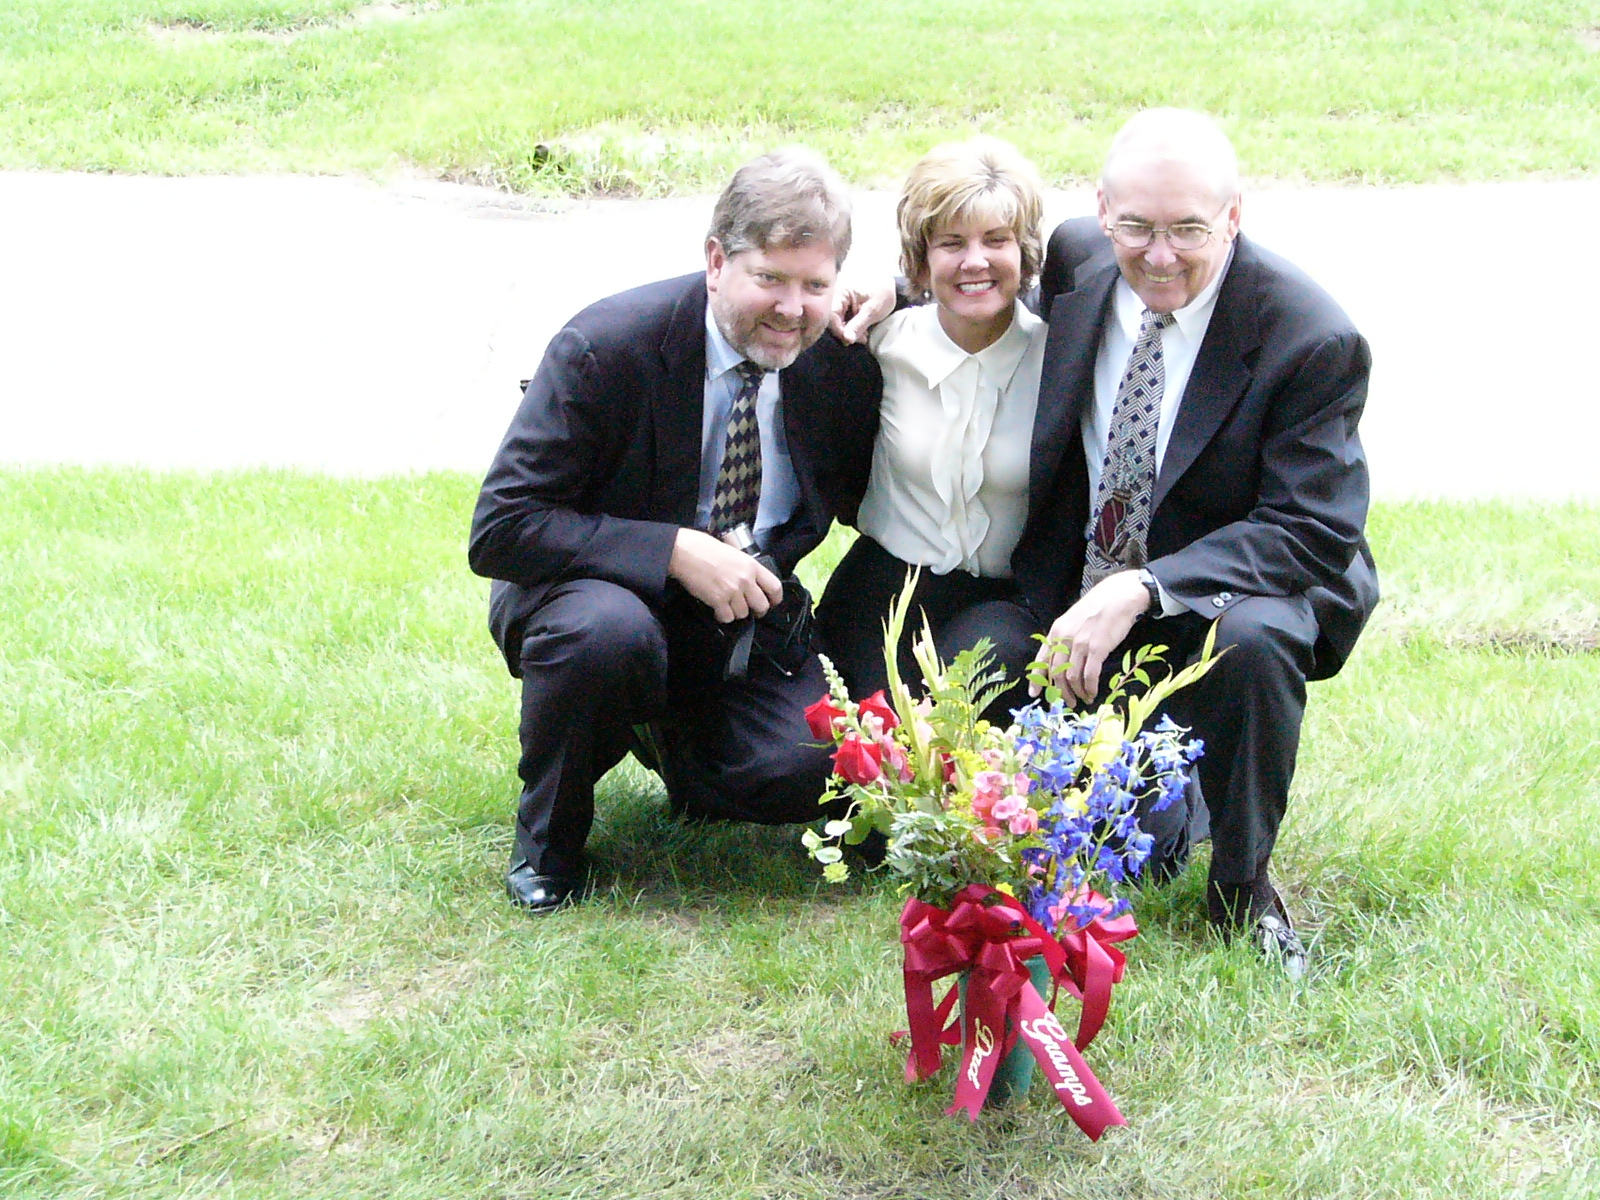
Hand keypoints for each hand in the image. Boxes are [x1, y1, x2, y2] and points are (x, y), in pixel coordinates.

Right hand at [668, 529, 782, 621]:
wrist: (684, 552)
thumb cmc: (704, 548)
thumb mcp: (733, 553)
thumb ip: (745, 568)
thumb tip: (750, 582)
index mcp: (751, 565)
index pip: (775, 587)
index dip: (775, 599)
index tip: (771, 602)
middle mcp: (745, 579)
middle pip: (762, 605)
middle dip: (757, 610)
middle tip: (749, 609)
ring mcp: (732, 591)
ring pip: (743, 614)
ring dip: (736, 612)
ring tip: (727, 605)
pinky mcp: (717, 600)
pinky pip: (727, 617)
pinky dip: (722, 616)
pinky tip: (717, 609)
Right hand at [829, 277, 896, 343]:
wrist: (890, 284)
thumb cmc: (882, 293)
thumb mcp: (872, 311)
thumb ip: (858, 325)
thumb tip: (847, 339)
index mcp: (841, 292)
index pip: (831, 315)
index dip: (838, 330)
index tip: (849, 341)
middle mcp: (836, 295)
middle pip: (832, 319)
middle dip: (845, 333)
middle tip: (860, 339)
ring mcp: (839, 300)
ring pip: (837, 321)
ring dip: (848, 331)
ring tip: (863, 336)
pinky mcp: (843, 304)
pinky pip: (842, 318)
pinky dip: (850, 326)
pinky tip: (861, 330)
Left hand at [1031, 570, 1151, 704]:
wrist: (1118, 596)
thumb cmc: (1097, 607)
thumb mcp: (1072, 620)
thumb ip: (1064, 638)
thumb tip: (1061, 661)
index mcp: (1056, 632)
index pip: (1042, 660)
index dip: (1037, 680)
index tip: (1035, 694)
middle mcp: (1064, 638)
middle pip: (1057, 673)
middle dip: (1061, 692)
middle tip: (1068, 702)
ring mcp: (1080, 644)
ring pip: (1072, 677)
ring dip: (1077, 692)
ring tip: (1084, 699)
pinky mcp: (1097, 648)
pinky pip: (1089, 675)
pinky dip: (1090, 688)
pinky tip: (1093, 693)